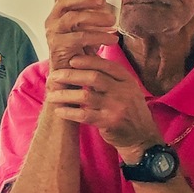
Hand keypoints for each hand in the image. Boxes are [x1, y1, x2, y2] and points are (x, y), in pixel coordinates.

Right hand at [43, 0, 116, 67]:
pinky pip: (80, 37)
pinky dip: (98, 36)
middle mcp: (52, 22)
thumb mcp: (84, 29)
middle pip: (64, 2)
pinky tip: (111, 38)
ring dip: (94, 17)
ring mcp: (54, 34)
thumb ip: (92, 16)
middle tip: (103, 1)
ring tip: (112, 21)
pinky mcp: (59, 47)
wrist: (70, 74)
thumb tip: (114, 5)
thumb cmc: (79, 49)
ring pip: (72, 18)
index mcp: (58, 14)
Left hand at [45, 52, 161, 152]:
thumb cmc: (127, 109)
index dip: (87, 61)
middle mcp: (123, 91)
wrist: (142, 136)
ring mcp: (117, 107)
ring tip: (51, 95)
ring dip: (64, 95)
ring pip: (85, 96)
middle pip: (93, 78)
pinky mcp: (109, 122)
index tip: (70, 60)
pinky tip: (59, 111)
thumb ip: (108, 76)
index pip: (106, 65)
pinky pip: (84, 115)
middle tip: (53, 76)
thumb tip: (85, 56)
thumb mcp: (125, 89)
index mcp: (127, 80)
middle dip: (70, 75)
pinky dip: (69, 112)